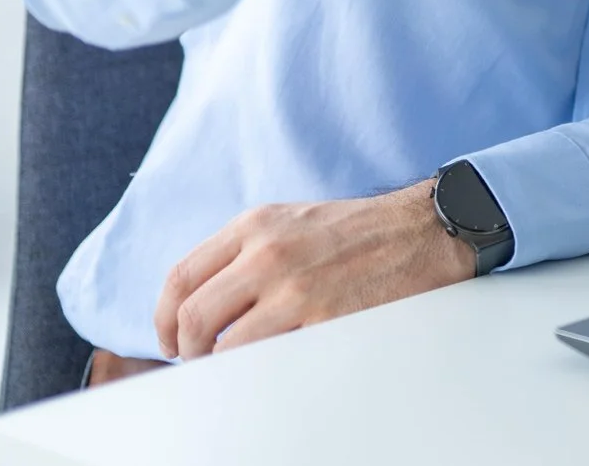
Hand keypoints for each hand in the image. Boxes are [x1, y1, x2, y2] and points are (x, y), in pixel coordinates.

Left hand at [155, 181, 475, 358]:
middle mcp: (268, 253)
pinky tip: (270, 365)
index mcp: (256, 225)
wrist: (425, 229)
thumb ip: (246, 249)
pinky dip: (259, 369)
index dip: (163, 318)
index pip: (181, 277)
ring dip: (219, 365)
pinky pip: (270, 358)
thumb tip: (203, 299)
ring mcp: (296, 288)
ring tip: (233, 368)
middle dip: (185, 349)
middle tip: (197, 361)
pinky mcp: (324, 318)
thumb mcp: (292, 219)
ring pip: (224, 345)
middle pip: (192, 316)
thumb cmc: (360, 229)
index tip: (170, 339)